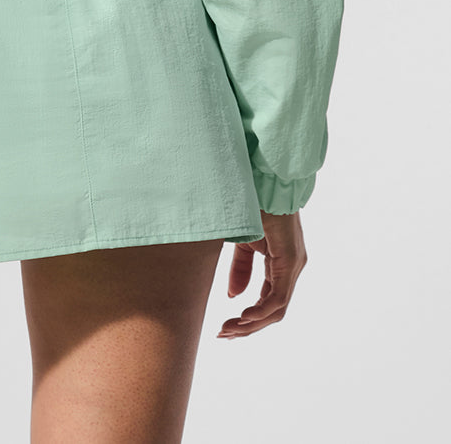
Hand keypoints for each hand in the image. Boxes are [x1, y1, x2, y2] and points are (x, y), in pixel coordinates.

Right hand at [217, 209, 307, 337]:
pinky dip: (261, 311)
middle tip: (223, 334)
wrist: (265, 182)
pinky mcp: (291, 261)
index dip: (246, 319)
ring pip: (276, 309)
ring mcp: (293, 266)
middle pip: (272, 312)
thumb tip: (234, 296)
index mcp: (280, 266)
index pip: (267, 303)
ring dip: (251, 324)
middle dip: (246, 327)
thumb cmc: (256, 206)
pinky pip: (278, 297)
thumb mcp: (243, 242)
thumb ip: (240, 269)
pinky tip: (243, 316)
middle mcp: (291, 270)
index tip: (224, 327)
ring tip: (229, 330)